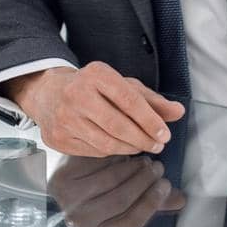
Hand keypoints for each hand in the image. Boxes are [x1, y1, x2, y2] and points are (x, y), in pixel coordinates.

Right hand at [6, 61, 184, 156]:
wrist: (48, 93)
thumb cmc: (92, 88)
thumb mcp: (122, 85)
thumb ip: (151, 99)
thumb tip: (178, 112)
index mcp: (96, 74)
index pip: (129, 100)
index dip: (150, 120)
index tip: (164, 134)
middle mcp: (76, 94)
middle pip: (118, 125)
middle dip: (143, 139)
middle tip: (157, 145)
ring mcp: (64, 117)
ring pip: (106, 143)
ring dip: (130, 148)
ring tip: (141, 146)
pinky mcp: (57, 137)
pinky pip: (93, 152)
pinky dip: (111, 152)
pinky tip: (118, 146)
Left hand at [48, 154, 185, 226]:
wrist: (58, 185)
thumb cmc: (98, 199)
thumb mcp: (122, 208)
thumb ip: (150, 204)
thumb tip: (180, 199)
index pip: (131, 222)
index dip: (152, 203)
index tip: (167, 185)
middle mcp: (80, 221)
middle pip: (121, 200)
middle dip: (145, 182)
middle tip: (158, 167)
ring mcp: (68, 200)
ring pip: (110, 180)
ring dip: (132, 168)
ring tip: (146, 159)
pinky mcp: (62, 178)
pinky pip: (95, 164)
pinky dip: (113, 157)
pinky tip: (125, 151)